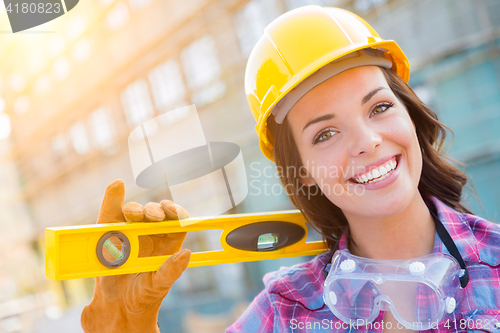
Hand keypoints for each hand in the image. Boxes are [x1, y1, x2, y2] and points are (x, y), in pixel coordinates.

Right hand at [81, 180, 190, 332]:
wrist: (114, 309)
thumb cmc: (143, 297)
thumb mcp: (159, 286)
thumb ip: (171, 271)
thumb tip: (186, 253)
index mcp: (168, 243)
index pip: (177, 221)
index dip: (177, 212)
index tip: (174, 212)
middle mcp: (150, 235)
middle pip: (155, 213)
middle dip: (155, 210)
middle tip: (153, 216)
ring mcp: (129, 233)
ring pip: (134, 212)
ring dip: (135, 208)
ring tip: (133, 214)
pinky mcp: (108, 234)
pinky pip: (110, 214)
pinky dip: (112, 198)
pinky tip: (116, 187)